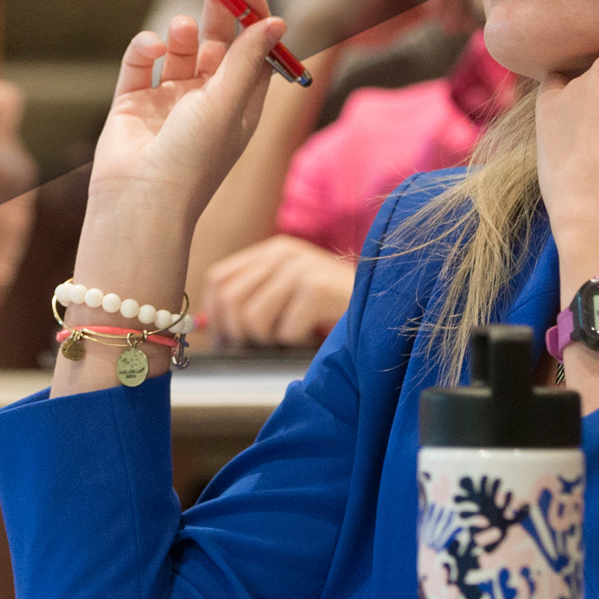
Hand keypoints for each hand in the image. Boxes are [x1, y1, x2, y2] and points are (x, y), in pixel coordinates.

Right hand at [85, 0, 287, 247]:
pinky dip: (145, 47)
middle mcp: (206, 102)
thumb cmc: (193, 160)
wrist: (138, 202)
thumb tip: (276, 21)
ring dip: (183, 32)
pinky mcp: (132, 103)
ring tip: (183, 31)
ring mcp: (168, 102)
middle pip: (217, 41)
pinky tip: (151, 48)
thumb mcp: (227, 103)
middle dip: (218, 5)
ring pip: (179, 49)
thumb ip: (246, 59)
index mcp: (239, 106)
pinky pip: (140, 63)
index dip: (251, 16)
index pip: (252, 50)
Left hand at [198, 233, 355, 348]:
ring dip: (267, 341)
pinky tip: (313, 336)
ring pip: (251, 318)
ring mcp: (302, 269)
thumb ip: (255, 299)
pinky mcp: (318, 289)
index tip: (227, 340)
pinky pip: (284, 332)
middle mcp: (283, 254)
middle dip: (237, 334)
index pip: (218, 279)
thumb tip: (210, 328)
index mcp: (273, 251)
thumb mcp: (291, 293)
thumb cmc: (335, 308)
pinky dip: (294, 344)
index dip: (215, 315)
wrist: (388, 303)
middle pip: (229, 299)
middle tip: (259, 347)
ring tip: (290, 339)